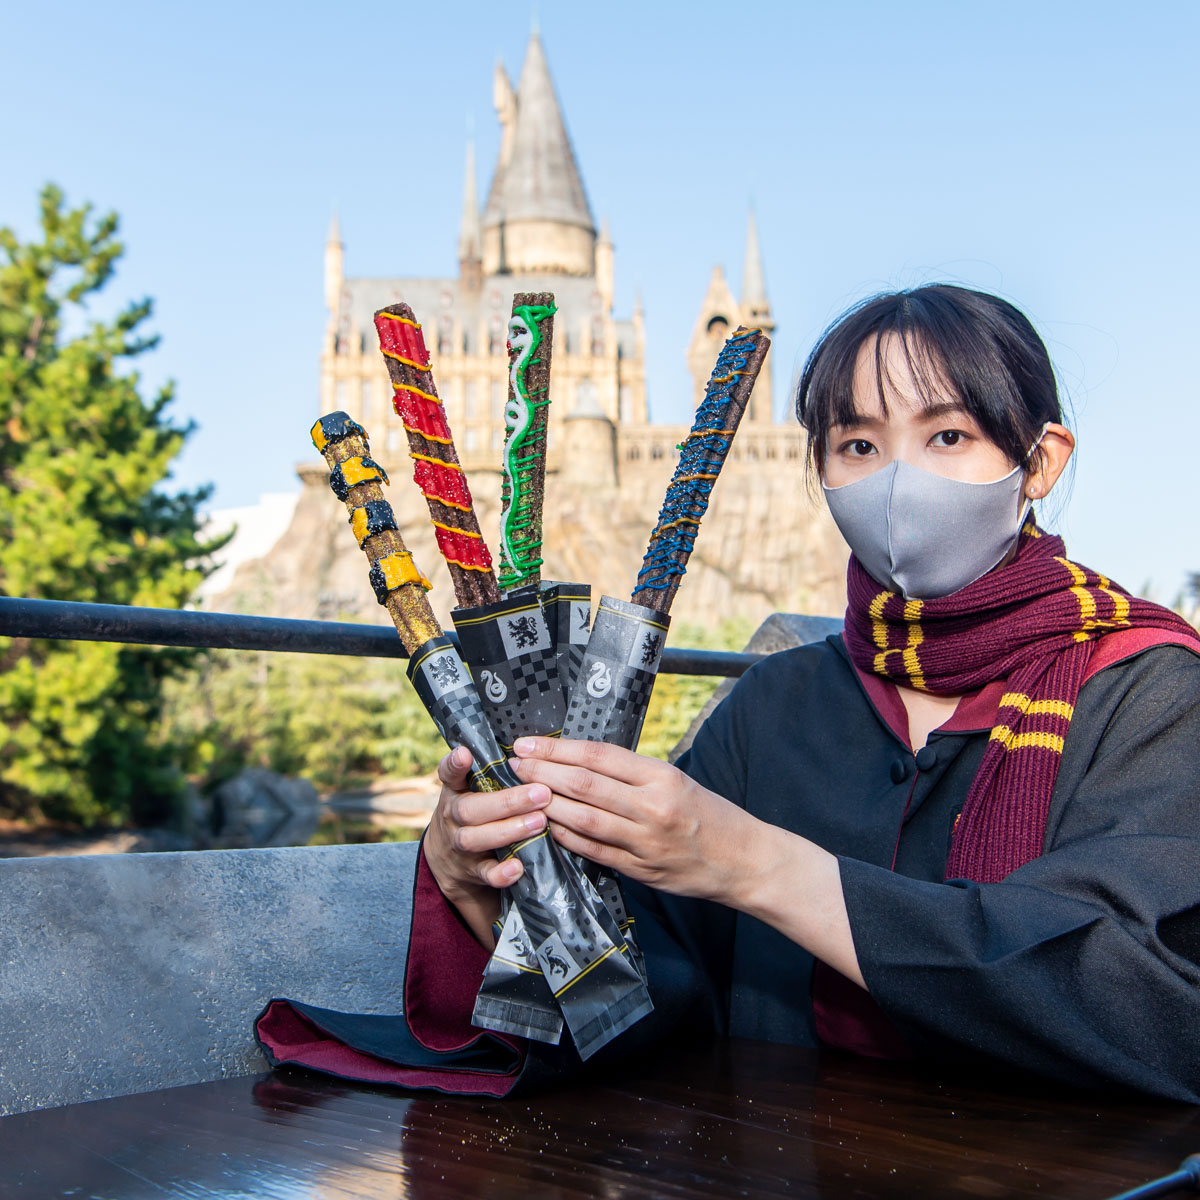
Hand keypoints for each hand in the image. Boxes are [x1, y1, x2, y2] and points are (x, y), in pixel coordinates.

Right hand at [423, 745, 550, 947]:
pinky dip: (501, 873)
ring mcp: (460, 845)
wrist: (449, 860)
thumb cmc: (476, 810)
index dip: (454, 764)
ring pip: (476, 839)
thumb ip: (493, 771)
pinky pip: (485, 874)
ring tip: (540, 821)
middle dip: (507, 801)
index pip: (448, 773)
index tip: (465, 753)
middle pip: (469, 809)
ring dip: (509, 830)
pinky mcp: (472, 871)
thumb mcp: (474, 789)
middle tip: (542, 793)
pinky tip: (519, 866)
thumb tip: (533, 747)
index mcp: (455, 790)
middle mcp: (453, 816)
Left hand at [511, 735, 863, 986]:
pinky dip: (568, 838)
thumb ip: (634, 774)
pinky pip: (596, 852)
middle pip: (586, 784)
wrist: (747, 860)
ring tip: (521, 792)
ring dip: (548, 805)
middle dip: (543, 771)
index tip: (529, 743)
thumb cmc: (710, 815)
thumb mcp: (677, 781)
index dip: (558, 748)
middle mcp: (653, 807)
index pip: (599, 756)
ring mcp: (647, 842)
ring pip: (585, 819)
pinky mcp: (643, 870)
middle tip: (514, 762)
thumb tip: (582, 760)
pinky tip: (547, 827)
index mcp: (662, 776)